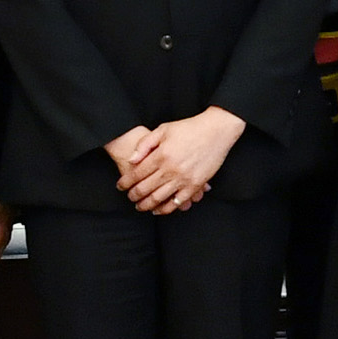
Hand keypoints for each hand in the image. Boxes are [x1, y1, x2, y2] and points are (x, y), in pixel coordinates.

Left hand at [121, 107, 244, 215]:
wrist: (216, 131)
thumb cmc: (189, 128)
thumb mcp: (163, 129)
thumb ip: (144, 145)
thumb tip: (131, 160)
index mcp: (161, 155)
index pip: (136, 174)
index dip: (125, 183)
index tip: (120, 186)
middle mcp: (170, 169)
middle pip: (145, 189)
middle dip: (134, 196)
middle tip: (129, 198)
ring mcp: (183, 179)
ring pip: (159, 198)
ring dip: (146, 205)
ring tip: (140, 206)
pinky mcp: (195, 185)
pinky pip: (177, 202)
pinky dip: (166, 209)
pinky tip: (158, 210)